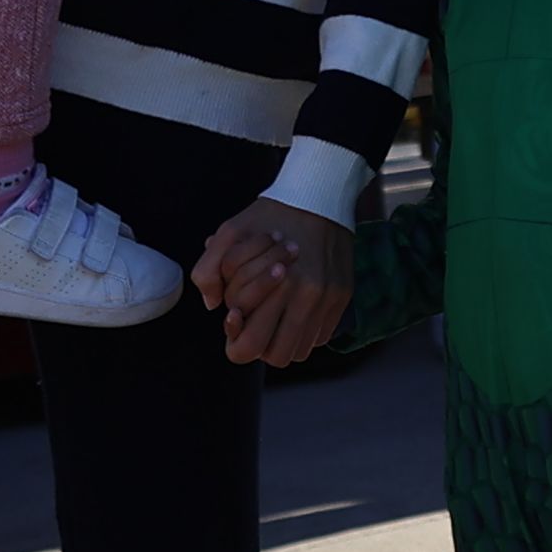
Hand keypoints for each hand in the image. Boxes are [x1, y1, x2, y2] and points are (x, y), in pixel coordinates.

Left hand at [194, 199, 353, 367]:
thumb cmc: (270, 215)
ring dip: (283, 340)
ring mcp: (328, 300)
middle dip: (259, 345)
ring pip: (300, 351)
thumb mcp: (229, 233)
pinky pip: (320, 336)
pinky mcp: (343, 297)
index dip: (235, 339)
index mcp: (277, 284)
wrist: (319, 194)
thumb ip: (208, 271)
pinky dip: (304, 331)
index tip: (235, 316)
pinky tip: (294, 307)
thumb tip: (214, 306)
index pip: (249, 347)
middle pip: (276, 357)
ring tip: (275, 316)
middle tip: (254, 322)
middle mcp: (307, 297)